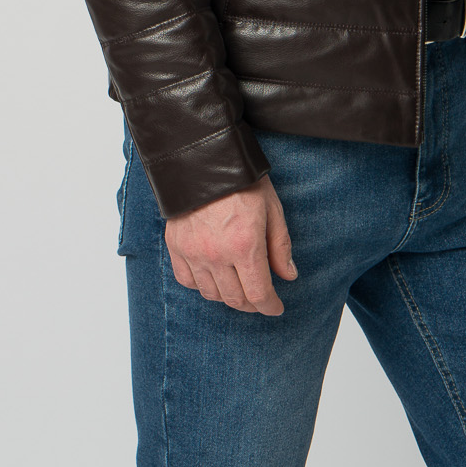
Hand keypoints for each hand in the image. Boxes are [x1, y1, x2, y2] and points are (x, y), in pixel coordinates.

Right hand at [163, 174, 296, 315]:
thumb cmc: (243, 180)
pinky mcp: (176, 246)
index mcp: (244, 245)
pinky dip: (202, 285)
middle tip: (261, 299)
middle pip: (236, 299)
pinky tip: (214, 276)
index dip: (270, 306)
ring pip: (212, 294)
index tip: (276, 307)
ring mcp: (193, 252)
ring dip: (229, 296)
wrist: (203, 158)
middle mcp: (217, 254)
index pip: (258, 294)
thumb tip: (289, 276)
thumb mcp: (271, 208)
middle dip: (252, 304)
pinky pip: (188, 281)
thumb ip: (280, 245)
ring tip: (239, 286)